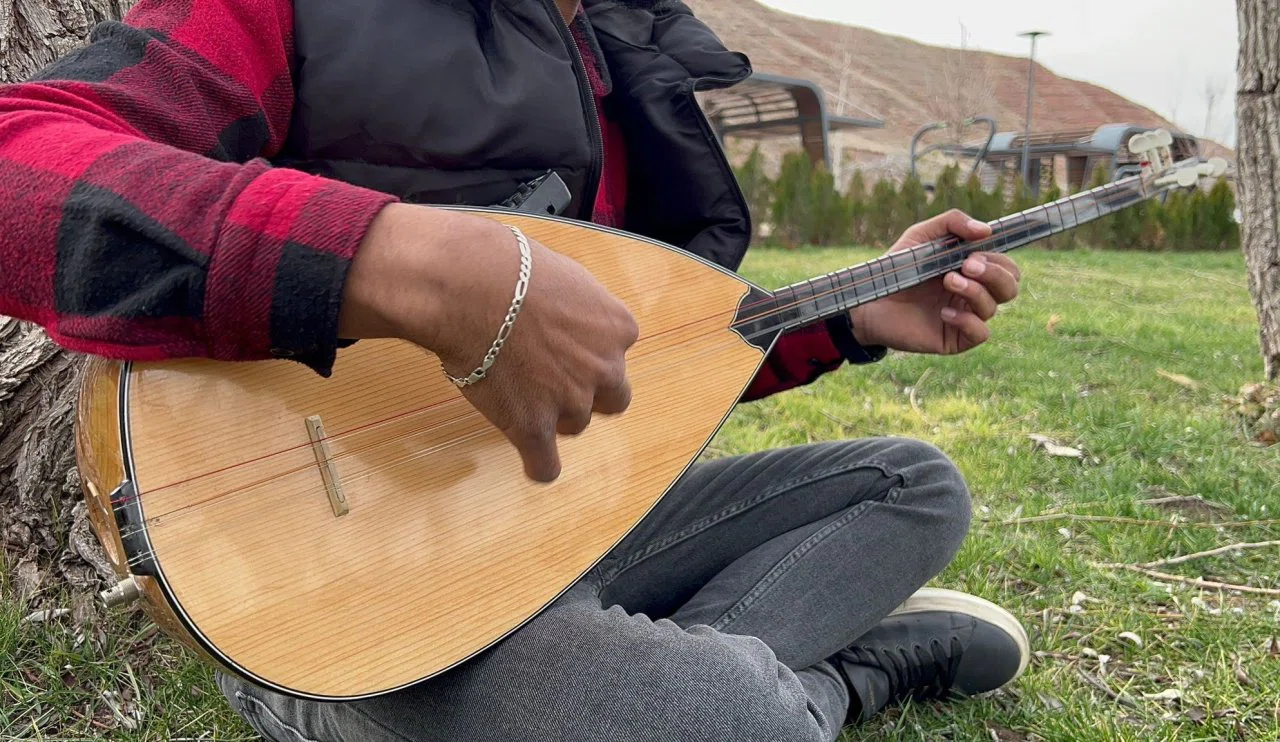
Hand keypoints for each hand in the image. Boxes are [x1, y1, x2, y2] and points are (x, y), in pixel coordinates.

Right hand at [339, 204, 638, 481]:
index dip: (586, 352)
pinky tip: (528, 455)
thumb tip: (566, 314)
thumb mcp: (564, 275)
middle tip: (547, 376)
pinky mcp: (534, 428)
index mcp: (617, 326)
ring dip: (551, 416)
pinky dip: (538, 464)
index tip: (559, 344)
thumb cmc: (507, 266)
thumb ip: (579, 307)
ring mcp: (572, 401)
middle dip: (583, 391)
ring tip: (515, 393)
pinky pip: (546, 466)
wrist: (467, 287)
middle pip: (608, 399)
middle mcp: (605, 368)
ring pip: (574, 426)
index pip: (615, 354)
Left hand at [850, 209, 1020, 354]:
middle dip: (993, 274)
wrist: (870, 299)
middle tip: (966, 265)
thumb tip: (987, 230)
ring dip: (974, 291)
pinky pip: (980, 333)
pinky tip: (944, 312)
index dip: (999, 261)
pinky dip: (967, 320)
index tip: (975, 252)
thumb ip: (953, 223)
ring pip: (993, 307)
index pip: (1007, 268)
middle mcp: (974, 294)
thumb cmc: (897, 267)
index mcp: (972, 271)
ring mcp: (965, 316)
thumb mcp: (922, 235)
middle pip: (1009, 287)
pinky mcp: (954, 338)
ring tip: (947, 281)